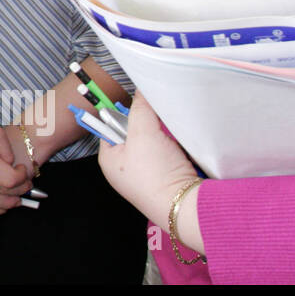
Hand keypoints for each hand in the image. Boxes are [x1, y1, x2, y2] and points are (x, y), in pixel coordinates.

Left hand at [97, 92, 198, 227]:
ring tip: (171, 137)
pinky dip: (175, 150)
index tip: (139, 107)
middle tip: (158, 121)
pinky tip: (181, 150)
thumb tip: (141, 89)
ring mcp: (145, 179)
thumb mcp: (143, 132)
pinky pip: (168, 158)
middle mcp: (123, 171)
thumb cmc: (155, 172)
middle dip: (148, 125)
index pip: (110, 127)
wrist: (186, 206)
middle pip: (134, 135)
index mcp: (108, 160)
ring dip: (164, 138)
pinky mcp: (166, 182)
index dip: (124, 114)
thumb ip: (140, 107)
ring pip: (154, 145)